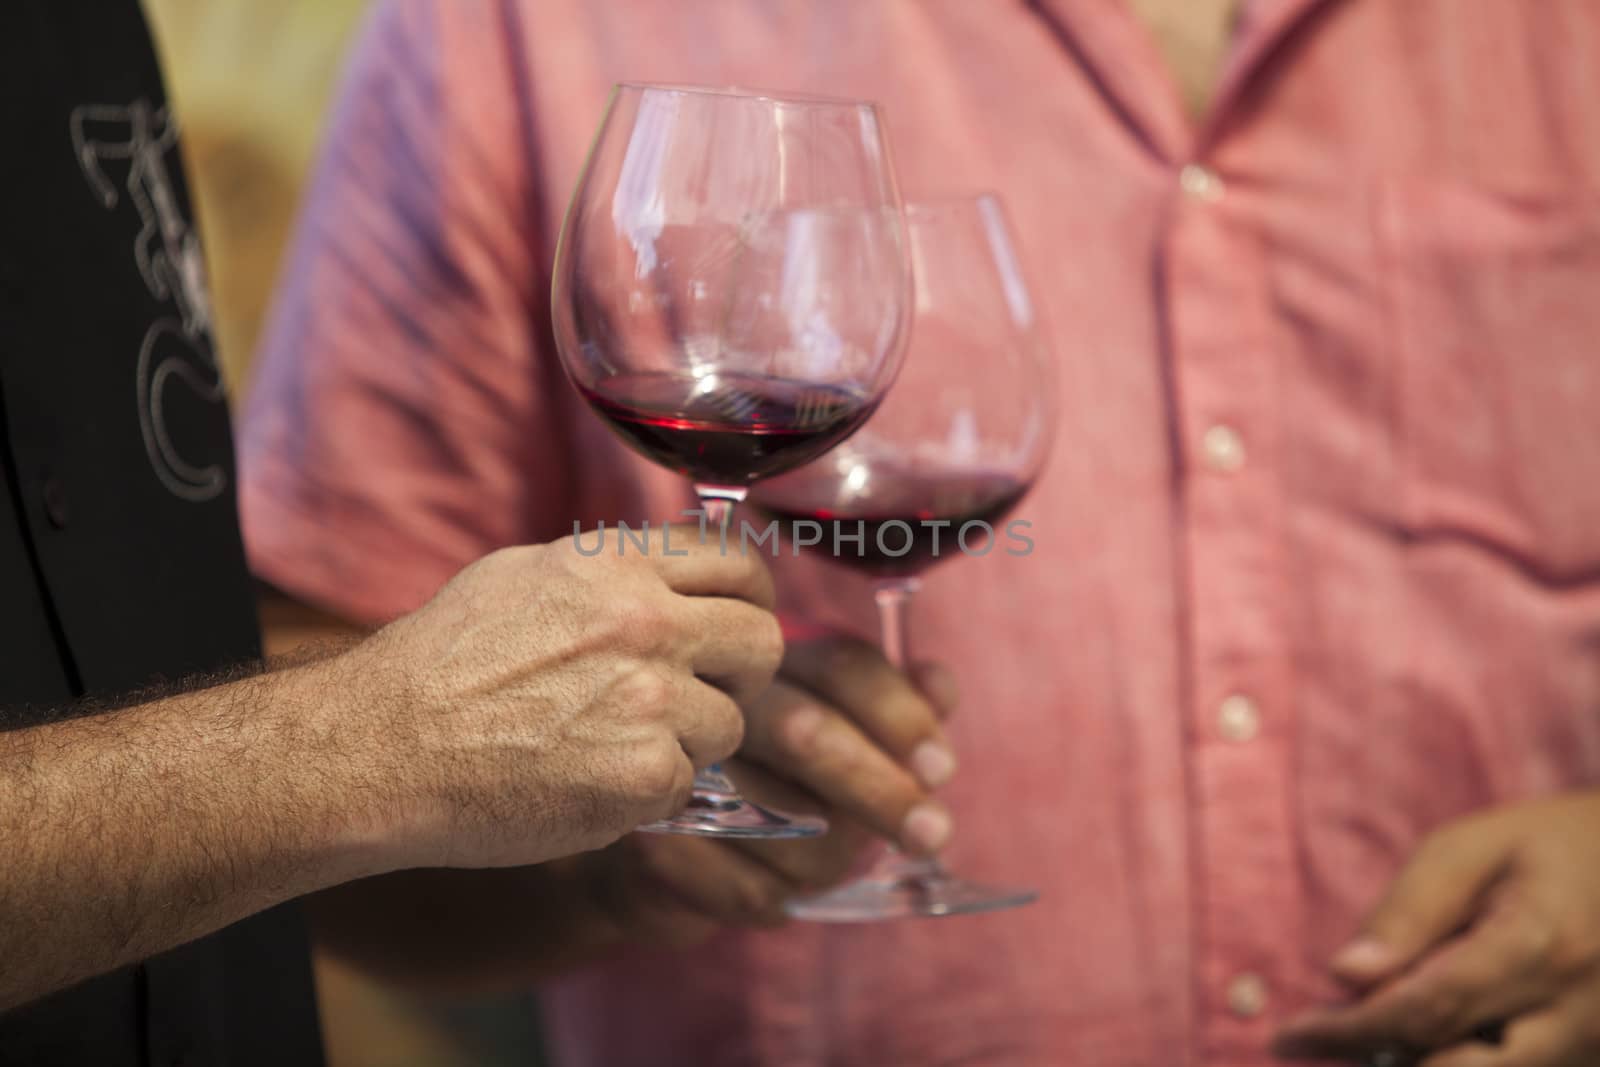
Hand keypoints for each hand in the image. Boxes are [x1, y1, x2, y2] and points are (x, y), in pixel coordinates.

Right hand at [330, 525, 782, 870]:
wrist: (381, 748)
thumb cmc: (439, 663)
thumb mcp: (523, 575)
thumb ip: (607, 573)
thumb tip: (667, 577)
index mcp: (618, 567)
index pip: (738, 564)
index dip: (750, 597)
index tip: (738, 621)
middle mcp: (647, 623)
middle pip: (762, 643)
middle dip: (740, 672)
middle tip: (700, 694)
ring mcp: (652, 700)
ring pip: (729, 724)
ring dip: (687, 742)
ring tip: (615, 746)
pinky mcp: (645, 774)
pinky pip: (687, 784)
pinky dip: (648, 793)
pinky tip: (591, 783)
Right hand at [588, 635, 958, 933]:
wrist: (657, 847)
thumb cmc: (766, 779)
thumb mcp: (839, 730)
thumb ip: (897, 704)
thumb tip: (939, 684)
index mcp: (774, 661)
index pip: (843, 666)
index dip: (901, 716)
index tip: (940, 769)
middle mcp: (722, 702)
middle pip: (809, 733)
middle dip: (882, 792)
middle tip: (931, 834)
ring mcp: (680, 769)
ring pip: (786, 822)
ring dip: (834, 859)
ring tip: (837, 865)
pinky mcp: (654, 842)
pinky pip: (749, 887)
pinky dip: (783, 898)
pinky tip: (782, 889)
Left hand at [1273, 789, 1599, 1065]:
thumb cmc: (1547, 843)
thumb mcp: (1470, 850)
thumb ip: (1408, 913)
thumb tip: (1344, 976)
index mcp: (1538, 947)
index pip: (1423, 1010)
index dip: (1347, 1031)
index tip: (1287, 1037)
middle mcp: (1575, 1014)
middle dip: (1376, 1055)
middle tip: (1323, 1032)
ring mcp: (1594, 1046)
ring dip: (1419, 1061)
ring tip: (1370, 1022)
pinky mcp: (1594, 1057)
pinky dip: (1460, 1059)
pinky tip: (1429, 1028)